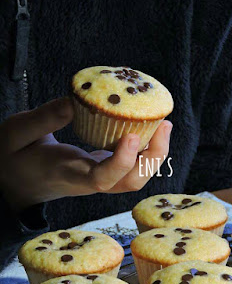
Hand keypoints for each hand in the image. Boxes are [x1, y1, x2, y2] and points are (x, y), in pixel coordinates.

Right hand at [0, 98, 171, 211]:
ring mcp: (98, 178)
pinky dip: (144, 149)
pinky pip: (130, 166)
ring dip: (155, 154)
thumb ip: (44, 118)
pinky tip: (148, 127)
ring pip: (135, 177)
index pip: (102, 178)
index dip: (121, 161)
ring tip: (163, 124)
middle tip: (164, 124)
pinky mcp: (101, 170)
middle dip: (154, 158)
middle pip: (131, 182)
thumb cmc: (13, 159)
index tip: (131, 135)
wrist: (15, 181)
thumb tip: (76, 102)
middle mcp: (89, 181)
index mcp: (68, 174)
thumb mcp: (16, 133)